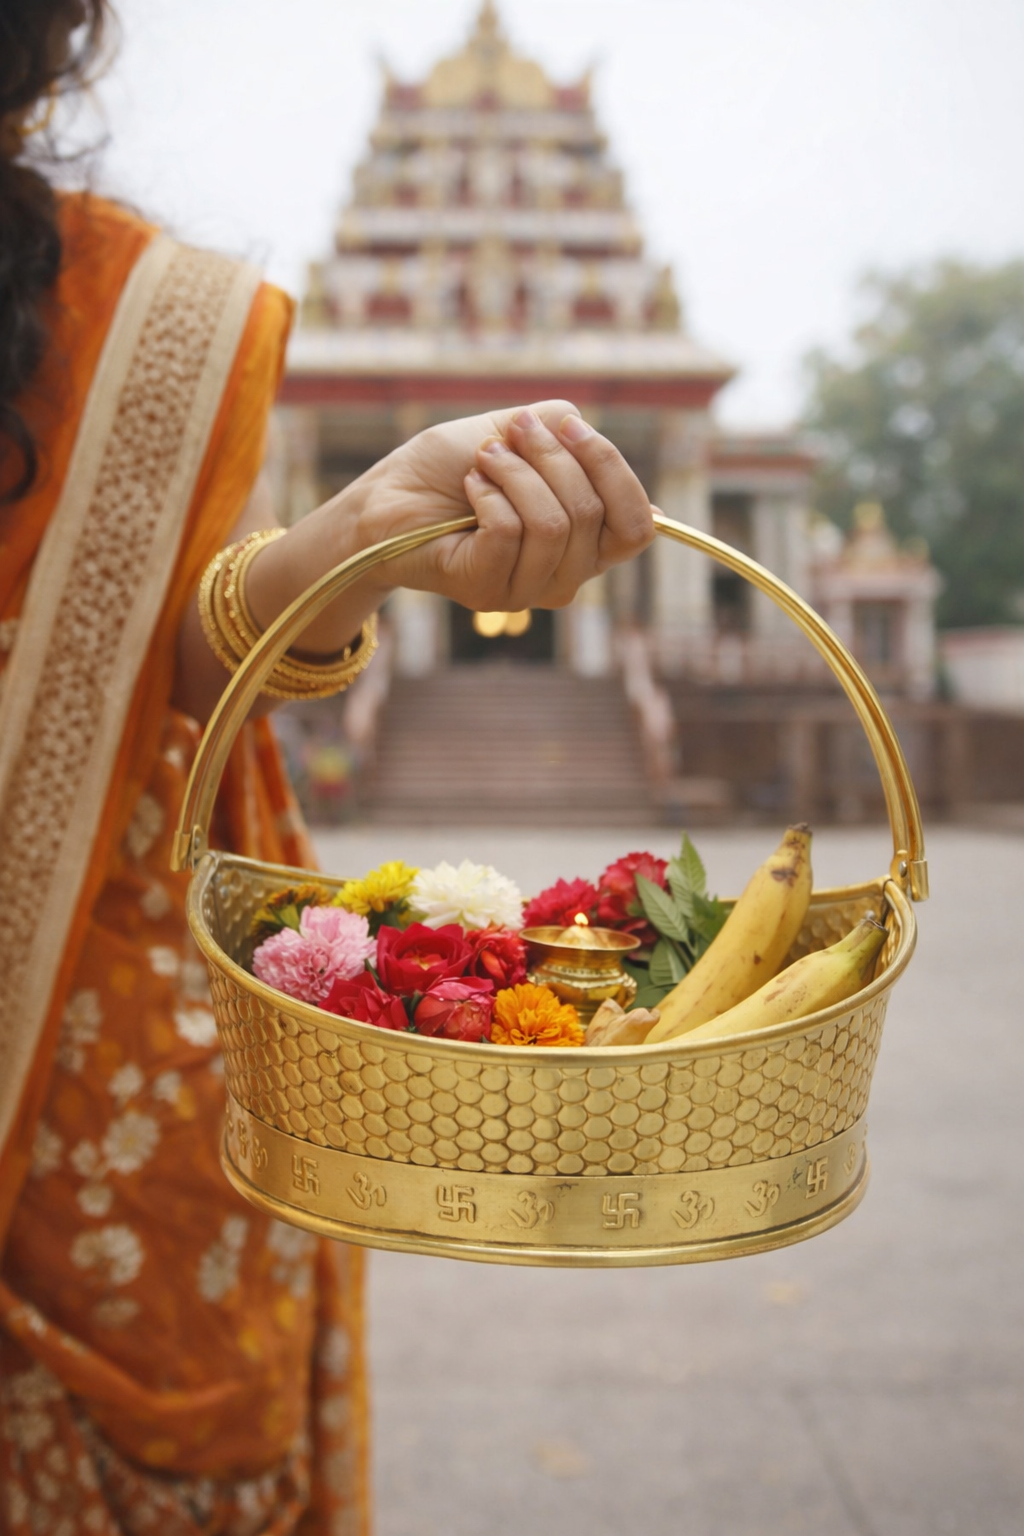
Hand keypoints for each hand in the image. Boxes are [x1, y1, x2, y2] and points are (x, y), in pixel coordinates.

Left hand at [347, 399, 653, 610]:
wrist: (389, 495)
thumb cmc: (454, 466)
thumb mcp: (517, 432)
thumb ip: (562, 429)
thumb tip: (582, 430)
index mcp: (587, 542)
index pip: (638, 526)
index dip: (613, 469)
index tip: (568, 427)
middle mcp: (565, 575)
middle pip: (593, 513)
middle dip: (551, 456)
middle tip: (508, 436)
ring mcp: (527, 590)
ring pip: (552, 523)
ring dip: (514, 473)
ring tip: (483, 461)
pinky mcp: (487, 592)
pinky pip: (509, 532)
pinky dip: (486, 494)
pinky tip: (469, 489)